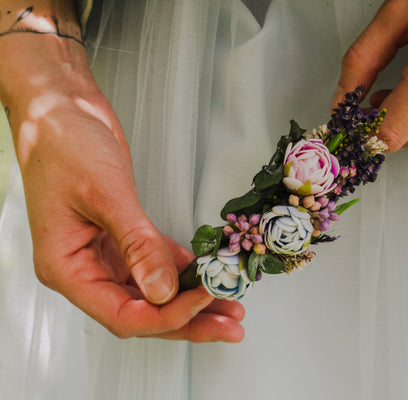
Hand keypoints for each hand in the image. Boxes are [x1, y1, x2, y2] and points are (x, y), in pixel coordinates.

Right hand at [1, 31, 243, 341]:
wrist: (61, 109)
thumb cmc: (66, 145)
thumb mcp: (105, 195)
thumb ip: (136, 244)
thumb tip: (163, 290)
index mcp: (67, 269)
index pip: (122, 314)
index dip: (168, 315)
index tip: (206, 300)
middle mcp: (85, 269)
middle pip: (142, 312)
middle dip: (188, 319)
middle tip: (230, 325)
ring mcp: (104, 254)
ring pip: (152, 292)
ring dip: (191, 299)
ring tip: (229, 306)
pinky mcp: (121, 236)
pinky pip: (155, 263)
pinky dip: (182, 271)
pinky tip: (208, 275)